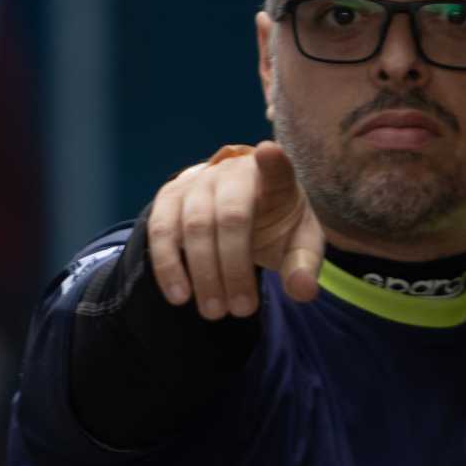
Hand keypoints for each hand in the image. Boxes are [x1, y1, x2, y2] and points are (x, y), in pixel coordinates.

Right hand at [146, 141, 325, 319]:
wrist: (240, 208)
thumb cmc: (276, 225)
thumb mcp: (298, 244)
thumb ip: (303, 266)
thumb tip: (303, 291)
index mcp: (274, 179)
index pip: (276, 168)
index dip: (272, 162)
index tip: (270, 153)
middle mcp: (233, 172)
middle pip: (231, 216)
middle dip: (234, 268)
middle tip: (242, 310)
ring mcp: (198, 182)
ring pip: (194, 225)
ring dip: (203, 272)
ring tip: (214, 312)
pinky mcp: (170, 197)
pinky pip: (161, 230)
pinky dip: (168, 265)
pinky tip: (180, 296)